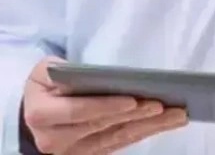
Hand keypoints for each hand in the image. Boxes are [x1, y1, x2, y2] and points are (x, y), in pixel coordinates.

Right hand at [22, 57, 187, 154]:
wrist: (34, 110)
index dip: (106, 106)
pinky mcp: (90, 154)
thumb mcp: (46, 71)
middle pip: (103, 127)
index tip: (133, 100)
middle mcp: (55, 139)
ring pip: (117, 137)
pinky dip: (145, 132)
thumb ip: (65, 70)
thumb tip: (100, 73)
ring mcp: (73, 151)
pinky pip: (120, 143)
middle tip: (165, 105)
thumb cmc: (46, 85)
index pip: (77, 111)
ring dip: (150, 126)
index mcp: (42, 114)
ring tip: (177, 115)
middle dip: (137, 116)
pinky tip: (166, 123)